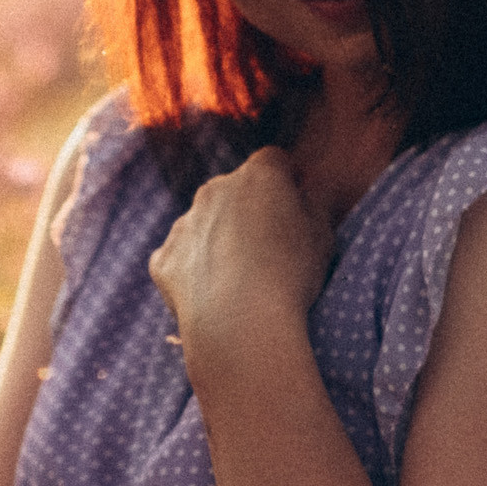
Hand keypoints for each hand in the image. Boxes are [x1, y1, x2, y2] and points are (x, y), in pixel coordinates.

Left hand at [146, 147, 333, 358]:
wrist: (239, 324)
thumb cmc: (290, 276)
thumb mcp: (322, 236)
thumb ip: (315, 204)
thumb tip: (306, 191)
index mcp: (258, 177)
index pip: (273, 161)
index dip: (285, 177)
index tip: (294, 196)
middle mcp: (214, 190)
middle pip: (233, 190)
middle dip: (247, 209)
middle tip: (267, 246)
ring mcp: (184, 223)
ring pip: (204, 223)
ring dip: (218, 239)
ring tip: (239, 279)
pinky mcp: (163, 259)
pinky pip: (181, 257)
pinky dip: (194, 270)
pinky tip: (213, 296)